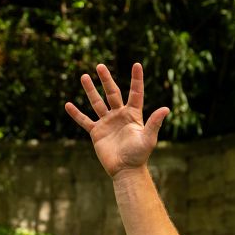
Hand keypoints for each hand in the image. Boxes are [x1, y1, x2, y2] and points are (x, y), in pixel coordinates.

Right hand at [65, 62, 170, 176]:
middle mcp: (119, 115)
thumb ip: (155, 123)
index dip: (136, 79)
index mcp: (133, 114)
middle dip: (106, 80)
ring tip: (83, 76)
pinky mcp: (97, 132)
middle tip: (100, 66)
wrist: (125, 170)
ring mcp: (107, 123)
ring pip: (97, 103)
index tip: (137, 65)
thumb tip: (166, 108)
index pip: (135, 93)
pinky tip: (67, 105)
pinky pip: (84, 121)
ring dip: (90, 90)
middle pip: (112, 93)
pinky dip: (76, 114)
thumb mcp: (148, 138)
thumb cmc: (139, 155)